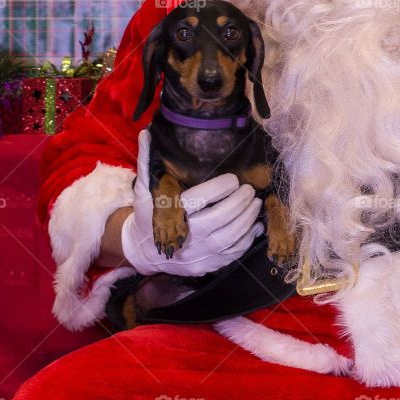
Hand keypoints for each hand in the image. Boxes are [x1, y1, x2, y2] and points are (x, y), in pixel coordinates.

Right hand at [120, 129, 263, 275]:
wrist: (145, 251)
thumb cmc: (148, 215)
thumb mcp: (144, 189)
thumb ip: (147, 161)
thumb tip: (146, 133)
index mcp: (170, 215)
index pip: (200, 200)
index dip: (220, 188)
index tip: (233, 179)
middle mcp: (186, 237)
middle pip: (220, 219)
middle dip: (239, 202)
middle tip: (248, 190)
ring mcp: (198, 254)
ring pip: (230, 237)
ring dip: (247, 218)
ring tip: (254, 202)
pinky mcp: (208, 266)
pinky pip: (234, 253)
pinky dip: (248, 238)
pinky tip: (254, 224)